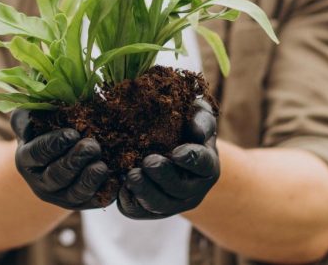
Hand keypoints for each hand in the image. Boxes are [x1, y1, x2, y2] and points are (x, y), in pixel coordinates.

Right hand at [11, 109, 111, 209]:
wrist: (59, 150)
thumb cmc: (45, 127)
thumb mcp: (30, 116)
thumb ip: (26, 116)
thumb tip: (30, 121)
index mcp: (26, 159)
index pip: (38, 153)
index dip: (55, 144)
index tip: (72, 134)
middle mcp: (40, 182)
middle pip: (57, 176)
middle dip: (75, 161)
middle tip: (92, 146)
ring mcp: (60, 196)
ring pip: (75, 193)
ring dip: (90, 179)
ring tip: (101, 165)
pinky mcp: (81, 203)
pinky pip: (95, 201)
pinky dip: (107, 191)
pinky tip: (117, 179)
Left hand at [117, 98, 219, 218]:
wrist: (167, 147)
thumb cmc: (183, 126)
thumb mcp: (196, 115)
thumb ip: (200, 118)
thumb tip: (197, 131)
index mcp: (207, 166)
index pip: (203, 165)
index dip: (191, 160)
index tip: (176, 152)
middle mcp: (193, 189)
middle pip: (180, 190)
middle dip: (164, 177)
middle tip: (148, 162)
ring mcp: (172, 203)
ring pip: (159, 206)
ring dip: (145, 191)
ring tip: (131, 175)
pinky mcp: (149, 209)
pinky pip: (138, 211)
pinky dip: (128, 200)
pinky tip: (120, 185)